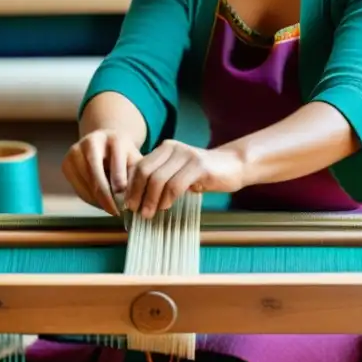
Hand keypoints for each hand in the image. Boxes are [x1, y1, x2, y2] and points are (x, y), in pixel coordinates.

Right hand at [62, 129, 142, 215]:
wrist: (105, 144)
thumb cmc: (123, 157)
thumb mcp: (134, 162)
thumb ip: (134, 177)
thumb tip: (130, 199)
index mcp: (113, 138)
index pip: (116, 162)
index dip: (119, 182)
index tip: (125, 201)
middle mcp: (91, 141)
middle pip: (96, 173)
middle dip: (106, 196)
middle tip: (115, 212)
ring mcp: (75, 151)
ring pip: (86, 182)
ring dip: (98, 200)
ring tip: (110, 208)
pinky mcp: (66, 163)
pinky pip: (77, 187)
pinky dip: (89, 198)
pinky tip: (100, 202)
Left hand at [125, 140, 245, 217]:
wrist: (233, 166)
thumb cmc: (202, 174)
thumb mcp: (177, 172)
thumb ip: (160, 179)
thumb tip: (136, 199)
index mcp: (165, 148)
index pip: (140, 166)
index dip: (131, 186)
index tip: (128, 204)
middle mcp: (173, 148)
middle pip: (146, 172)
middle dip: (137, 194)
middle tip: (136, 211)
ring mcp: (186, 155)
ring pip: (158, 179)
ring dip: (151, 200)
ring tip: (149, 213)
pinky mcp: (199, 166)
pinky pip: (176, 184)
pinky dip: (167, 198)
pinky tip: (166, 207)